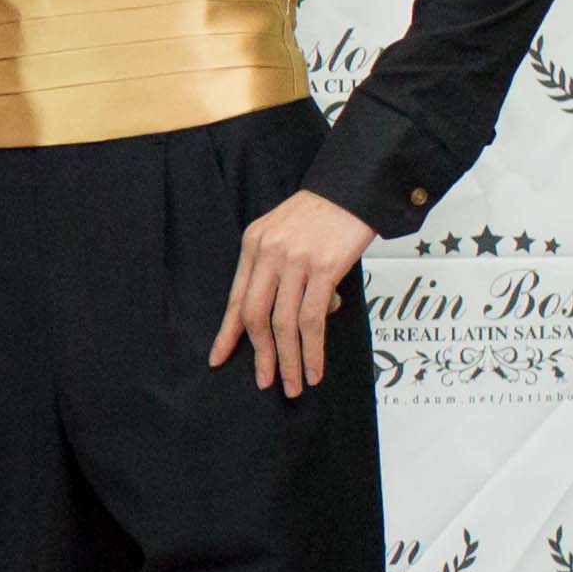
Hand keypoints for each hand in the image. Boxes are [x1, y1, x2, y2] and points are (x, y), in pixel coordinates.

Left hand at [208, 189, 374, 399]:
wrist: (355, 186)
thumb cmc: (325, 212)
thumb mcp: (287, 233)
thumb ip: (282, 272)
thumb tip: (296, 321)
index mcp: (254, 243)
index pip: (236, 297)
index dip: (227, 332)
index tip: (217, 359)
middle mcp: (268, 252)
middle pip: (254, 315)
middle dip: (260, 354)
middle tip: (265, 382)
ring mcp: (294, 261)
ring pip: (283, 323)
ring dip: (289, 361)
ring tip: (294, 385)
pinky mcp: (323, 268)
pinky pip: (312, 320)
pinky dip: (312, 350)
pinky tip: (315, 368)